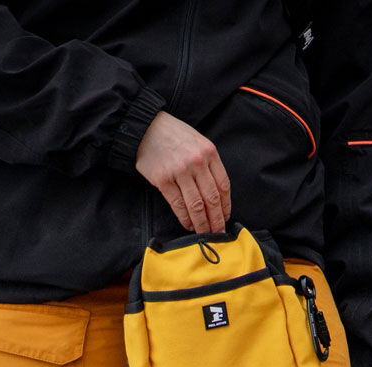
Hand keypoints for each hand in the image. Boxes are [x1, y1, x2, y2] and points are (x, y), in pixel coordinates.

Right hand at [136, 111, 231, 234]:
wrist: (145, 128)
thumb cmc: (173, 136)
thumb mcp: (198, 142)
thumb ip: (208, 164)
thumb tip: (217, 194)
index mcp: (209, 152)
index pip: (223, 186)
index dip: (226, 206)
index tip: (225, 217)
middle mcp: (197, 162)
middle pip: (212, 199)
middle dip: (216, 220)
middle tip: (218, 232)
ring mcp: (180, 171)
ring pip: (196, 206)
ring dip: (202, 224)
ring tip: (204, 233)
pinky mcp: (163, 180)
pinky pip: (178, 205)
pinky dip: (185, 219)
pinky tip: (189, 225)